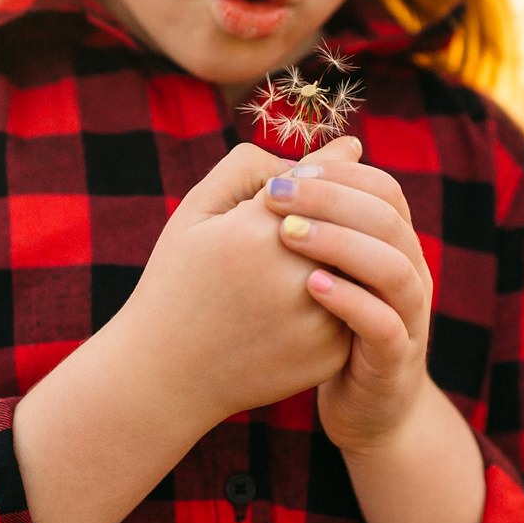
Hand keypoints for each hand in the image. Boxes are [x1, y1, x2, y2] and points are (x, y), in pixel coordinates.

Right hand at [119, 135, 360, 427]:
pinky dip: (340, 300)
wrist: (166, 374)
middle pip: (348, 222)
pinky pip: (355, 309)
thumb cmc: (177, 281)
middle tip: (302, 227)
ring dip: (343, 257)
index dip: (318, 175)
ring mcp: (319, 318)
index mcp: (259, 230)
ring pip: (357, 266)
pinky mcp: (331, 353)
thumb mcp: (197, 211)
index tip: (309, 180)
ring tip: (297, 266)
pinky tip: (300, 305)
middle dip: (335, 215)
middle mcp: (297, 274)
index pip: (322, 179)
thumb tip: (342, 148)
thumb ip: (256, 166)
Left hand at [261, 142, 432, 454]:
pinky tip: (309, 287)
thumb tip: (289, 167)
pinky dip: (351, 301)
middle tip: (275, 196)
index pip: (384, 190)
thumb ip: (317, 225)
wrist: (365, 409)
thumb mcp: (326, 271)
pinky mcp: (395, 360)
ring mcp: (409, 318)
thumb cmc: (331, 329)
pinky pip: (385, 325)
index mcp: (396, 247)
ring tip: (288, 235)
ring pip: (395, 268)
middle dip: (331, 200)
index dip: (338, 176)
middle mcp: (411, 274)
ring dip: (341, 244)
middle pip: (388, 219)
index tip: (287, 172)